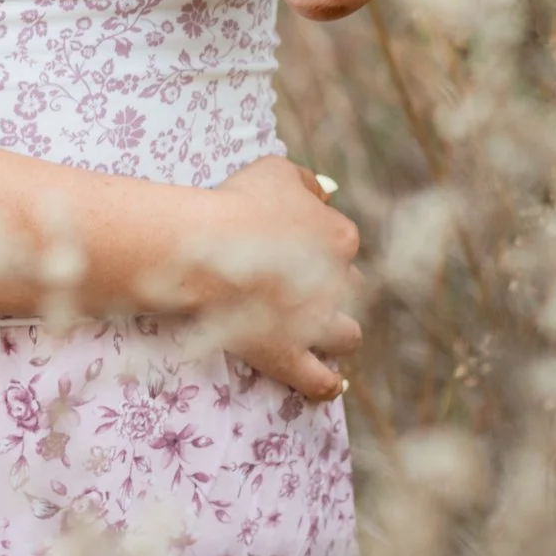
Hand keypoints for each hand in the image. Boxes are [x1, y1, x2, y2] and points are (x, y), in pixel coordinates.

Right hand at [184, 156, 361, 402]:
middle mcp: (338, 283)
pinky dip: (327, 384)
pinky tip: (332, 384)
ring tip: (321, 332)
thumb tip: (327, 192)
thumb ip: (308, 182)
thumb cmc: (237, 201)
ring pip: (348, 335)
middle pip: (350, 287)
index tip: (289, 242)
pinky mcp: (289, 354)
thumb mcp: (276, 171)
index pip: (342, 242)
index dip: (317, 242)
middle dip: (330, 286)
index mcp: (340, 237)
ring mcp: (315, 323)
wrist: (205, 246)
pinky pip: (319, 380)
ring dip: (338, 332)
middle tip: (296, 282)